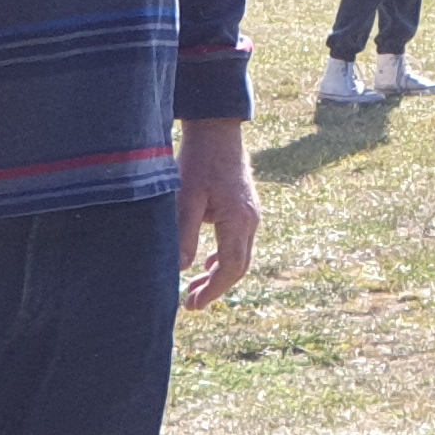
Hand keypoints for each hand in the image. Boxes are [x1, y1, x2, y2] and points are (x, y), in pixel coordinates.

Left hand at [175, 119, 257, 308]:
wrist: (217, 131)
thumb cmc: (199, 161)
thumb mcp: (187, 197)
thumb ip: (185, 233)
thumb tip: (183, 269)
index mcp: (238, 220)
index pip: (230, 267)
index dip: (213, 290)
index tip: (193, 303)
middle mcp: (250, 220)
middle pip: (238, 266)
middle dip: (215, 287)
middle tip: (190, 303)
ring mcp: (251, 214)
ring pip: (240, 255)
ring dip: (219, 274)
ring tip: (195, 288)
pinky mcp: (245, 208)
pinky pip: (239, 242)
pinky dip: (224, 257)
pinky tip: (207, 263)